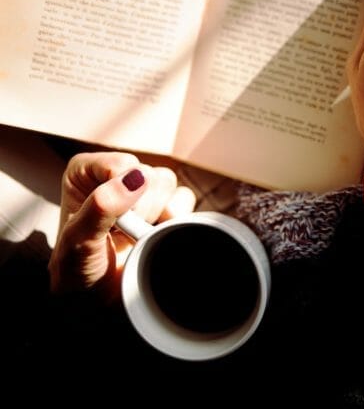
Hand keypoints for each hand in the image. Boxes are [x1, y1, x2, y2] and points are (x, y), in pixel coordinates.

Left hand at [48, 152, 195, 301]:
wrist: (99, 301)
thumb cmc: (77, 272)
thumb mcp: (77, 243)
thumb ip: (100, 208)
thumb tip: (134, 178)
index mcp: (85, 173)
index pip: (119, 164)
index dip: (123, 193)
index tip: (112, 222)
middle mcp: (114, 176)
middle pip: (147, 174)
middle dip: (139, 209)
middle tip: (122, 233)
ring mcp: (141, 190)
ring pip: (167, 182)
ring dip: (156, 214)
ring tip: (138, 235)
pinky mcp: (164, 205)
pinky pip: (184, 197)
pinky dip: (176, 218)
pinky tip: (156, 234)